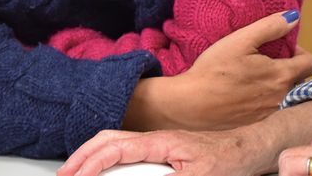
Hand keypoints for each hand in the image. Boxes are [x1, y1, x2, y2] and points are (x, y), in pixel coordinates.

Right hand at [58, 128, 259, 175]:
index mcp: (159, 142)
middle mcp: (154, 139)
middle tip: (63, 175)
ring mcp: (156, 145)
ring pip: (114, 144)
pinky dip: (106, 159)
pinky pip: (125, 152)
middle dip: (81, 157)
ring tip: (74, 173)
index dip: (91, 163)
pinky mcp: (161, 153)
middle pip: (107, 140)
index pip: (115, 148)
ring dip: (91, 157)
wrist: (248, 148)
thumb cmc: (229, 159)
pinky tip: (102, 170)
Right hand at [124, 11, 311, 130]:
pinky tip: (242, 92)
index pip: (311, 63)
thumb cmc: (214, 70)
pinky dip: (263, 99)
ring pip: (284, 95)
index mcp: (281, 76)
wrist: (190, 104)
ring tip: (252, 75)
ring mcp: (269, 114)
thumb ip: (271, 27)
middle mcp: (281, 98)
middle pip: (299, 79)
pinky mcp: (255, 124)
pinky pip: (270, 108)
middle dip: (288, 67)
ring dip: (275, 83)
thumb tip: (293, 17)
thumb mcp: (242, 39)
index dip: (300, 52)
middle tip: (265, 59)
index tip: (281, 48)